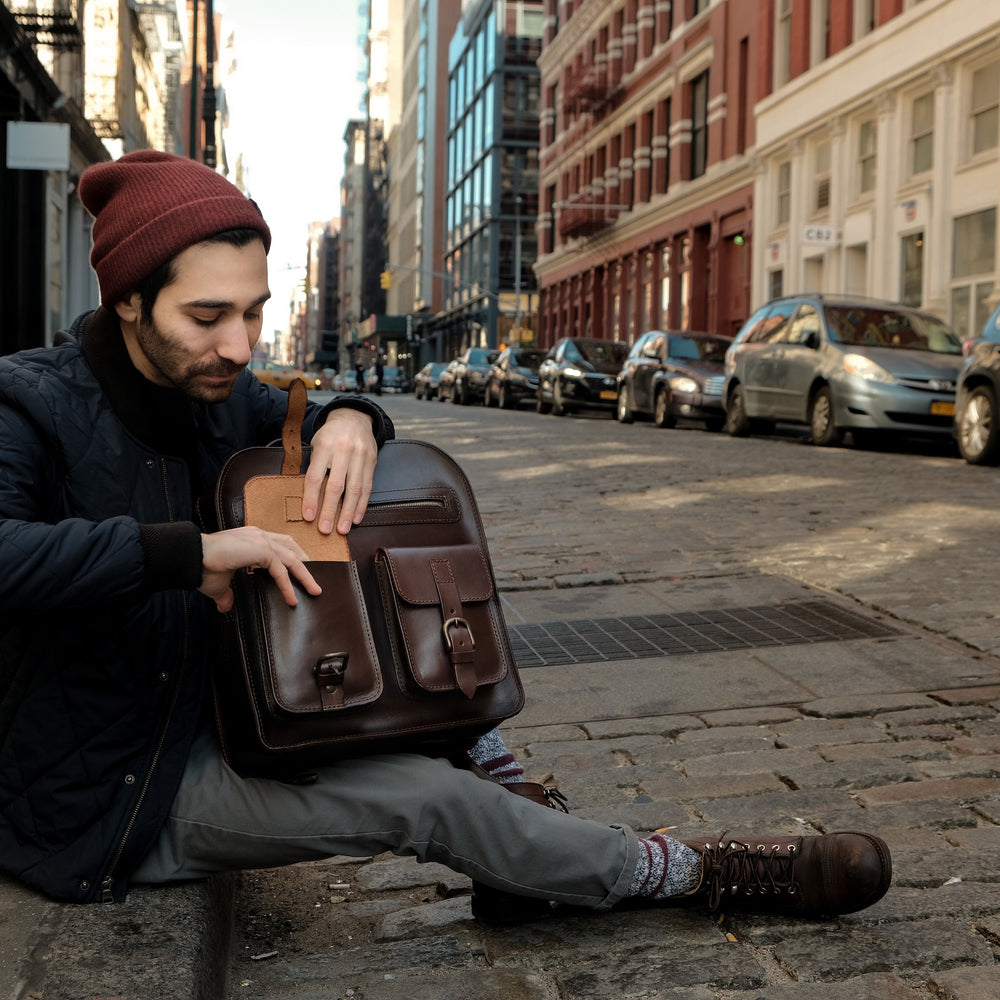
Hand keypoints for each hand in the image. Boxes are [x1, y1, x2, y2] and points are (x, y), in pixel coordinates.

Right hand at [200, 527, 321, 612]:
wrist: (190, 559)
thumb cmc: (202, 568)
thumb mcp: (220, 585)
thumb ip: (227, 594)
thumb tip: (226, 607)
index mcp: (252, 538)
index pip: (280, 544)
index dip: (294, 557)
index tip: (303, 571)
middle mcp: (258, 535)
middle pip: (291, 548)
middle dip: (305, 565)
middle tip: (315, 582)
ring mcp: (260, 539)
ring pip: (291, 558)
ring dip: (305, 575)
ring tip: (314, 591)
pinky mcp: (259, 549)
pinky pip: (280, 569)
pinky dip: (288, 584)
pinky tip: (292, 598)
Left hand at [301, 408, 376, 534]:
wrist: (354, 418)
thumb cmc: (330, 435)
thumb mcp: (316, 444)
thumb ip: (314, 467)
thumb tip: (309, 498)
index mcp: (324, 446)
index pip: (315, 477)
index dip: (311, 498)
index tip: (308, 517)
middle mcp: (343, 451)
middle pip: (336, 486)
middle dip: (330, 510)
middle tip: (325, 529)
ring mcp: (360, 457)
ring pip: (355, 489)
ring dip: (348, 512)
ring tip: (342, 529)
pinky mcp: (371, 462)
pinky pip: (367, 487)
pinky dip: (362, 504)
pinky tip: (356, 517)